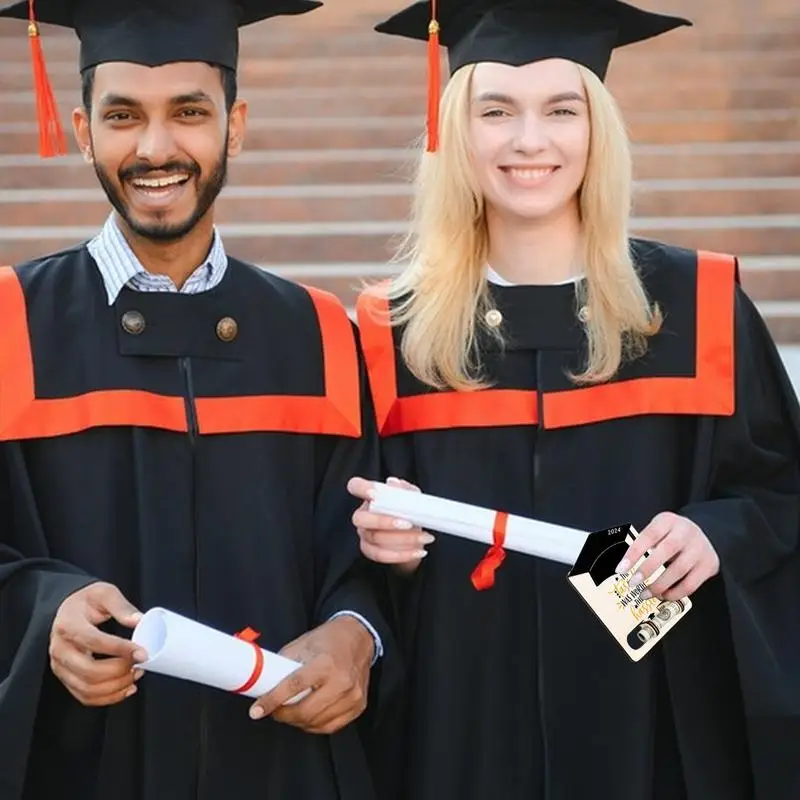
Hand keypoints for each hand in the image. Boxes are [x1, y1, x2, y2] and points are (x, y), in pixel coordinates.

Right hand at [49, 581, 146, 706]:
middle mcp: (60, 649)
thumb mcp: (104, 593)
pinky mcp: (66, 678)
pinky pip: (84, 696)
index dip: (120, 649)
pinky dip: (107, 698)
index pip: (94, 641)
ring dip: (116, 686)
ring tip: (136, 675)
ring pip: (87, 688)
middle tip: (140, 664)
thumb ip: (122, 607)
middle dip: (119, 671)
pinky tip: (125, 688)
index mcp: (68, 625)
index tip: (142, 653)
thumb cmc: (87, 601)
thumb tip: (140, 621)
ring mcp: (60, 666)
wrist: (68, 609)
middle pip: (89, 670)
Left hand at [249, 615, 373, 734]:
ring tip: (290, 712)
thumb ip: (284, 663)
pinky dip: (315, 725)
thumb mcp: (303, 644)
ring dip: (297, 721)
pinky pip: (331, 726)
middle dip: (283, 715)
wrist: (359, 638)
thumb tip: (263, 681)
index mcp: (325, 663)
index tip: (257, 710)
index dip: (272, 700)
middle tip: (273, 711)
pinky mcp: (358, 706)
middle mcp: (341, 681)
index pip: (294, 686)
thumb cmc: (330, 640)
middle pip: (305, 711)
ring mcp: (352, 696)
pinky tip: (308, 716)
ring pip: (316, 722)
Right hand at [347, 476, 433, 574]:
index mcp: (369, 497)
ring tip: (424, 537)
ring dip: (403, 539)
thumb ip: (405, 490)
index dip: (361, 488)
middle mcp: (362, 515)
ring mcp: (364, 534)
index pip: (356, 486)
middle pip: (360, 518)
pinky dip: (402, 555)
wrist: (414, 536)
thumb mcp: (412, 498)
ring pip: (375, 538)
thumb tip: (394, 483)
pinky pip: (381, 555)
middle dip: (385, 521)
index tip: (374, 494)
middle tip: (409, 523)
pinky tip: (419, 551)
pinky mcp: (369, 550)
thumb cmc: (409, 512)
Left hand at [616, 512, 719, 600]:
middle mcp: (686, 532)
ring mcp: (699, 549)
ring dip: (659, 585)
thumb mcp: (659, 529)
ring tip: (645, 593)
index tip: (621, 569)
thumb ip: (645, 543)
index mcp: (668, 521)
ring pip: (679, 570)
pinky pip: (691, 584)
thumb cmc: (674, 534)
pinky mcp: (709, 565)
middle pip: (666, 550)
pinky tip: (663, 595)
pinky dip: (674, 593)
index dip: (634, 553)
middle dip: (647, 569)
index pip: (649, 535)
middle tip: (633, 582)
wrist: (706, 533)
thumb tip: (626, 567)